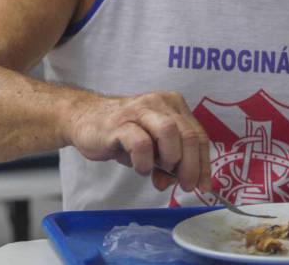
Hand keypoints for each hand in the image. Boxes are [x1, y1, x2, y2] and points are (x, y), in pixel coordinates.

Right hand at [65, 91, 211, 193]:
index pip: (198, 135)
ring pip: (169, 132)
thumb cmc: (123, 133)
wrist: (85, 119)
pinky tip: (141, 168)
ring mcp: (139, 110)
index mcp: (173, 105)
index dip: (204, 163)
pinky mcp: (119, 123)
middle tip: (185, 185)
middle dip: (191, 166)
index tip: (203, 185)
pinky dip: (145, 162)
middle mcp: (159, 103)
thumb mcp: (153, 147)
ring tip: (161, 172)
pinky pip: (141, 143)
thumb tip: (181, 183)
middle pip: (188, 135)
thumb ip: (169, 161)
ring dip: (171, 159)